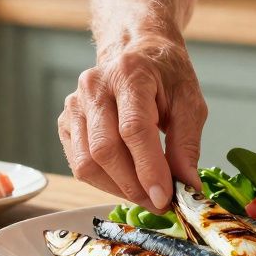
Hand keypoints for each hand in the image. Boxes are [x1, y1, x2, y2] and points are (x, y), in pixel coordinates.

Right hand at [58, 35, 206, 210]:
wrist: (137, 52)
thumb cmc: (166, 76)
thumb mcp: (189, 102)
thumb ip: (187, 145)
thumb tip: (187, 188)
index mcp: (129, 74)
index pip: (133, 129)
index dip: (149, 169)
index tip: (166, 198)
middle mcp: (94, 86)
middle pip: (104, 150)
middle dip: (133, 186)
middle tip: (160, 203)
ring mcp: (74, 104)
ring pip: (86, 163)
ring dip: (118, 189)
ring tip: (146, 194)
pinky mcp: (66, 122)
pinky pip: (79, 164)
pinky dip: (104, 182)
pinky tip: (127, 181)